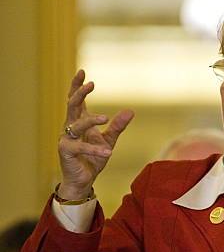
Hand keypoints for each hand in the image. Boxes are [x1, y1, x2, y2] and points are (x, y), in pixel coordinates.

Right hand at [57, 70, 133, 199]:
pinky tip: (109, 151)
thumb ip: (118, 126)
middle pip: (72, 105)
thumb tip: (130, 111)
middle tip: (91, 84)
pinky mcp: (66, 152)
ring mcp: (67, 139)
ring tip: (105, 118)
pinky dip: (95, 148)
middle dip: (80, 93)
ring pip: (76, 123)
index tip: (82, 71)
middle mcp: (70, 127)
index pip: (76, 100)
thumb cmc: (93, 157)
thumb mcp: (109, 139)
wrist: (84, 180)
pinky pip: (81, 147)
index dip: (77, 86)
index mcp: (79, 121)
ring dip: (91, 120)